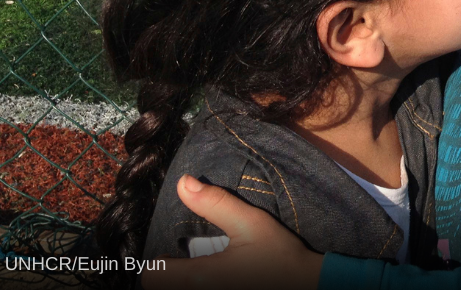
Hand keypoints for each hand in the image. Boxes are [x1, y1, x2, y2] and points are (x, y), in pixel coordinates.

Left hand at [142, 175, 323, 289]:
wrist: (308, 285)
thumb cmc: (280, 256)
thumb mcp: (250, 222)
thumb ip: (215, 203)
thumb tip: (183, 182)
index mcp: (200, 278)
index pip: (152, 276)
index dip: (156, 261)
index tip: (171, 252)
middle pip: (161, 287)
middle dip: (168, 272)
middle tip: (183, 259)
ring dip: (182, 281)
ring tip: (197, 269)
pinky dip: (197, 284)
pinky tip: (216, 277)